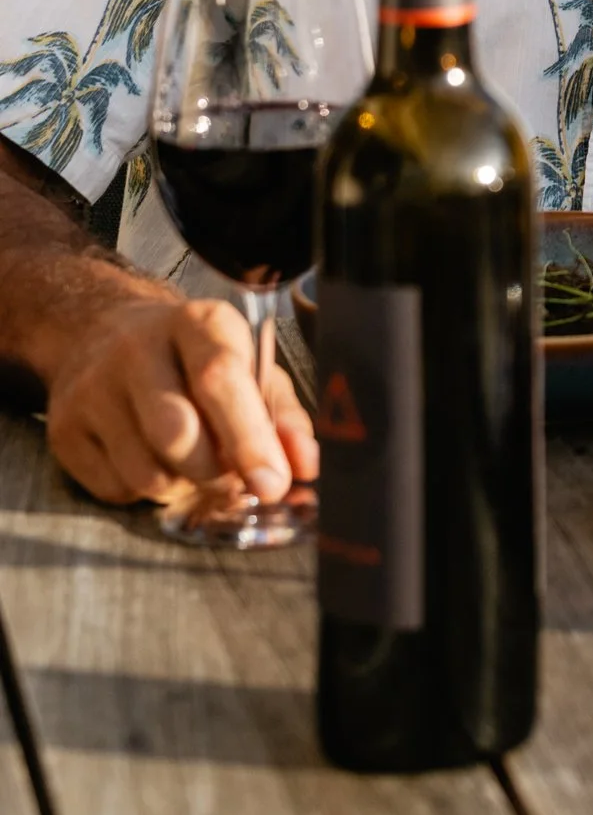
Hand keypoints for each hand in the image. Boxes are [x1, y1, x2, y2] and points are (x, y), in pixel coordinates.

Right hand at [45, 292, 315, 510]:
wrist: (101, 333)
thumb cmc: (192, 358)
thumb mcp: (245, 365)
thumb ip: (281, 414)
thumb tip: (305, 466)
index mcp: (197, 322)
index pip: (221, 377)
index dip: (251, 438)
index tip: (274, 483)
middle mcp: (138, 349)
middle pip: (179, 434)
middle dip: (215, 473)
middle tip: (230, 477)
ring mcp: (94, 389)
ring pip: (147, 473)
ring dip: (180, 487)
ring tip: (189, 461)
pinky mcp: (65, 429)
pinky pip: (115, 490)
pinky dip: (142, 492)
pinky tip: (148, 460)